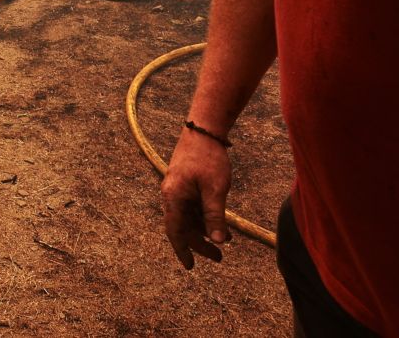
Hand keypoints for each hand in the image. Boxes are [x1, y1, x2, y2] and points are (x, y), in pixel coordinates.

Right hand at [161, 127, 233, 268]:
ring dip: (205, 231)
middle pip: (184, 227)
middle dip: (200, 244)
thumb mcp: (215, 189)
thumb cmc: (208, 158)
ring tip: (226, 241)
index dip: (182, 250)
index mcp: (174, 197)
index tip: (190, 267)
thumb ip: (215, 216)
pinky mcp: (186, 185)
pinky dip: (205, 218)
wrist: (203, 131)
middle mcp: (172, 195)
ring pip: (189, 218)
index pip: (175, 231)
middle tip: (219, 258)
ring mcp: (178, 190)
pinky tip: (221, 224)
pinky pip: (193, 208)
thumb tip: (218, 241)